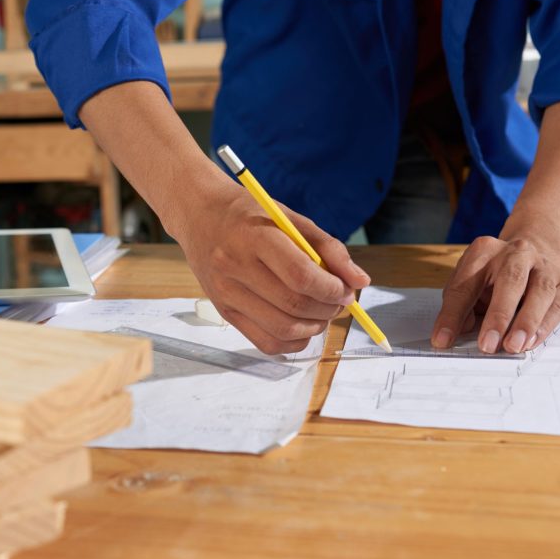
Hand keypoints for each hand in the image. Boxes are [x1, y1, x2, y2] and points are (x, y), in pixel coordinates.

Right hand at [174, 185, 370, 353]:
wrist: (200, 216)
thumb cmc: (249, 215)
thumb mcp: (290, 218)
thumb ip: (328, 248)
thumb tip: (359, 281)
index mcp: (254, 238)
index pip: (301, 277)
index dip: (332, 289)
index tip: (346, 289)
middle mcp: (235, 268)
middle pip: (294, 306)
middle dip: (329, 309)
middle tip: (339, 301)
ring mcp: (227, 294)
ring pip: (283, 330)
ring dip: (315, 327)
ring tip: (322, 312)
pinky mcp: (225, 313)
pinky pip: (266, 343)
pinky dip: (293, 342)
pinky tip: (302, 326)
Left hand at [431, 236, 559, 353]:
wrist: (538, 255)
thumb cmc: (494, 278)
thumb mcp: (470, 285)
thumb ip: (461, 307)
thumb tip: (455, 333)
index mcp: (484, 251)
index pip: (464, 285)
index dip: (452, 315)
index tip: (442, 340)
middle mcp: (518, 253)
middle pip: (510, 280)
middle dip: (498, 315)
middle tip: (487, 345)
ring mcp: (545, 267)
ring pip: (540, 291)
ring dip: (526, 322)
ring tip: (512, 346)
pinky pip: (557, 306)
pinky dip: (544, 326)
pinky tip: (531, 342)